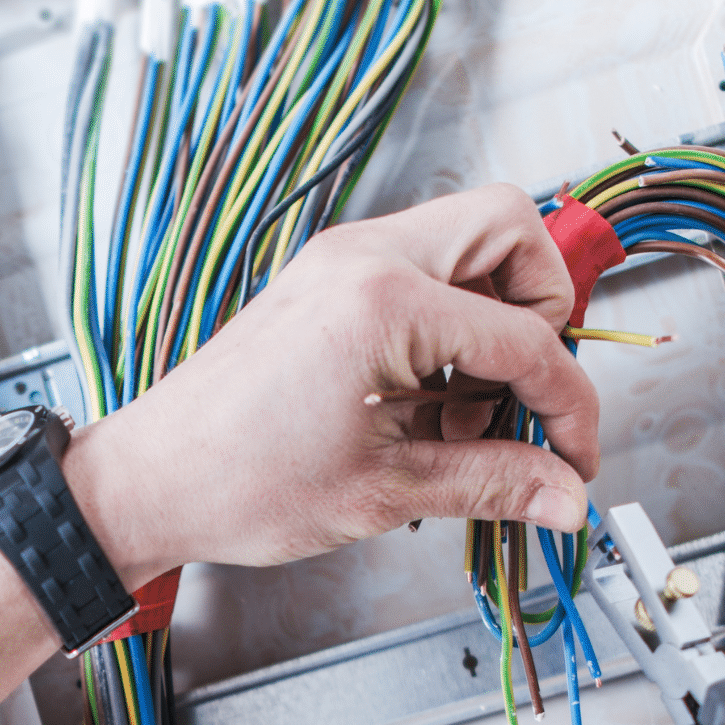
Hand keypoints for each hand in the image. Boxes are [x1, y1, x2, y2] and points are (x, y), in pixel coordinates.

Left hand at [63, 183, 598, 584]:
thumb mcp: (385, 491)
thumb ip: (492, 482)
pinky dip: (448, 329)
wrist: (150, 481)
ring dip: (493, 324)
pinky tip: (426, 407)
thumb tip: (564, 495)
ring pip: (469, 245)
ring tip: (462, 419)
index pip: (528, 339)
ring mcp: (341, 260)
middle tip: (525, 396)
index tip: (573, 459)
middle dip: (543, 313)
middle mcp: (364, 257)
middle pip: (512, 230)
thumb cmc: (237, 482)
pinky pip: (422, 274)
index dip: (568, 407)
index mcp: (384, 300)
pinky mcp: (327, 280)